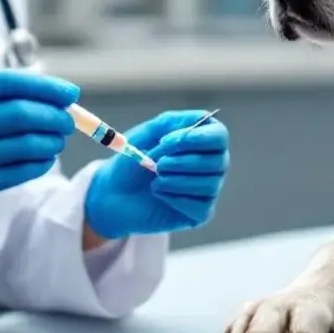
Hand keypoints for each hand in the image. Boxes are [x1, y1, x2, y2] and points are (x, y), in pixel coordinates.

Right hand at [0, 71, 79, 252]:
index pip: (4, 82)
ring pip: (23, 144)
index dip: (43, 86)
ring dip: (51, 142)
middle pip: (17, 113)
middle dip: (53, 116)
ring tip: (58, 142)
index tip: (71, 93)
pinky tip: (46, 161)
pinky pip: (19, 171)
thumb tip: (62, 99)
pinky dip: (40, 164)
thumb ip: (9, 104)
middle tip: (69, 122)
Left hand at [84, 110, 228, 238]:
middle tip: (158, 163)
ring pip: (210, 184)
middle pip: (218, 161)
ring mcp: (209, 189)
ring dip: (177, 181)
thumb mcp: (147, 134)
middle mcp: (212, 164)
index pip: (219, 136)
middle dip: (183, 162)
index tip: (166, 142)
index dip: (197, 138)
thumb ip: (171, 122)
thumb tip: (199, 120)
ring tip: (156, 179)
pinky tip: (160, 194)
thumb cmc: (132, 161)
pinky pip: (201, 207)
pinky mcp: (201, 213)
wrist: (114, 194)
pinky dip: (176, 199)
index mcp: (203, 140)